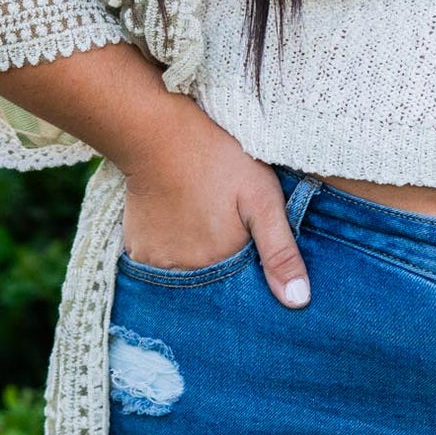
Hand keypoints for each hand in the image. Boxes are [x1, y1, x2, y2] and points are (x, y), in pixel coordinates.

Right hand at [121, 104, 309, 309]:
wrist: (159, 134)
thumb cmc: (219, 159)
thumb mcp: (262, 197)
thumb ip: (280, 250)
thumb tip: (299, 301)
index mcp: (222, 263)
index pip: (242, 291)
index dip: (252, 273)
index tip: (251, 245)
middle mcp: (187, 273)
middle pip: (213, 285)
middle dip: (224, 265)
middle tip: (223, 223)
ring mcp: (158, 264)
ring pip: (186, 276)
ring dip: (197, 260)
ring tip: (203, 220)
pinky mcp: (136, 250)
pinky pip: (159, 265)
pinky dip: (172, 251)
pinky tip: (180, 222)